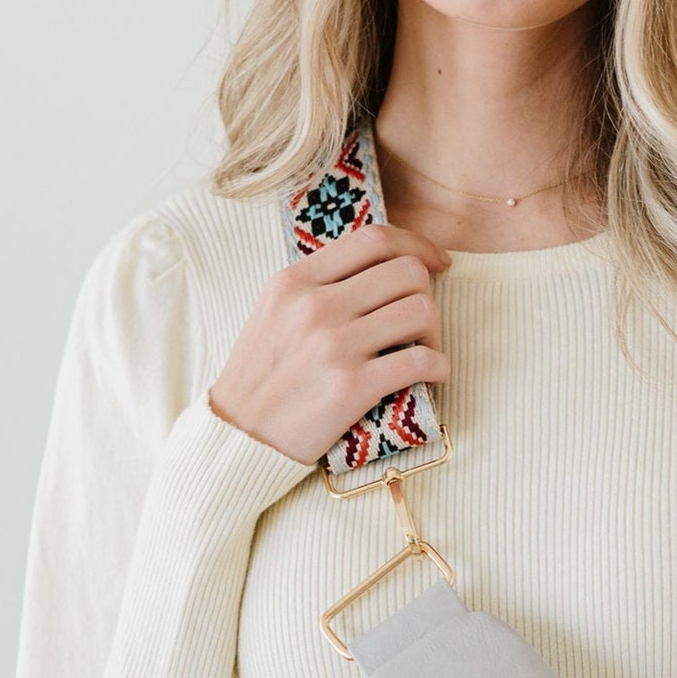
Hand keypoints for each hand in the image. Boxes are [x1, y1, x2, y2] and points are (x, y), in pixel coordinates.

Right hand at [208, 223, 452, 465]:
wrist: (237, 438)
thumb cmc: (260, 379)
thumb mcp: (273, 314)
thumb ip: (316, 286)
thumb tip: (376, 268)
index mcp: (294, 281)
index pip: (373, 239)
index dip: (416, 245)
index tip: (434, 262)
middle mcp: (315, 306)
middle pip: (407, 272)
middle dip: (427, 293)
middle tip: (421, 323)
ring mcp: (334, 345)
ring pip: (422, 310)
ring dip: (435, 332)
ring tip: (422, 351)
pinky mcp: (352, 386)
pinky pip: (423, 360)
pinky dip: (439, 367)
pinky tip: (431, 376)